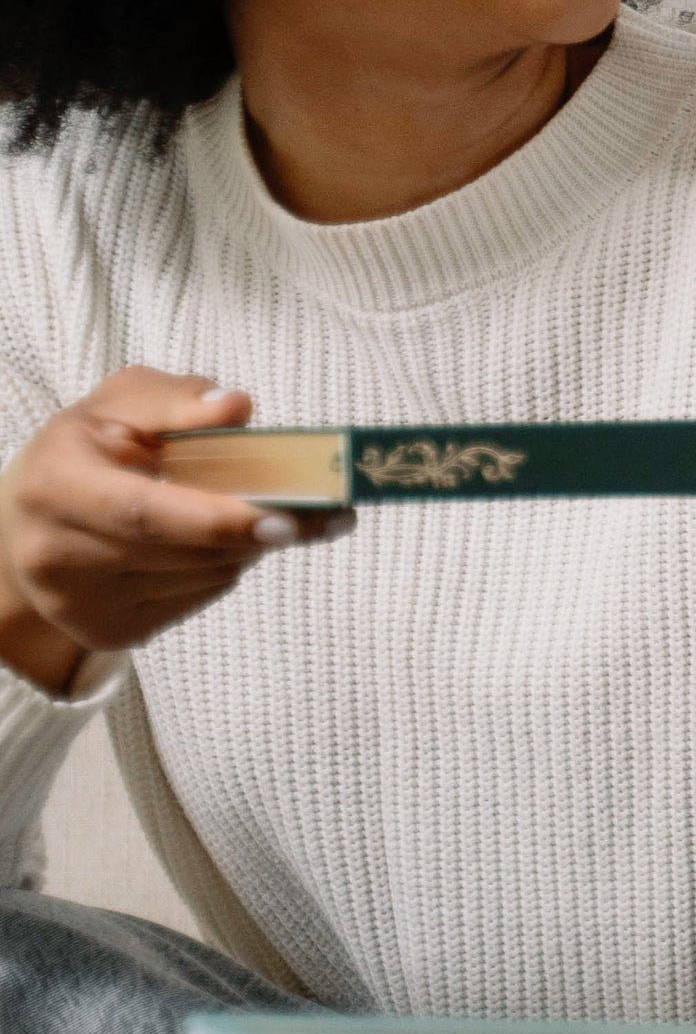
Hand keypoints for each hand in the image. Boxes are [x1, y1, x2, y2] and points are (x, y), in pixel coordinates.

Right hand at [0, 372, 352, 693]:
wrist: (33, 517)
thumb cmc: (91, 448)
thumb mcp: (122, 404)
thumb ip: (177, 399)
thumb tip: (237, 406)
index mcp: (55, 487)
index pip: (145, 514)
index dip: (219, 519)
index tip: (287, 520)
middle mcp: (55, 555)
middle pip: (187, 553)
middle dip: (263, 531)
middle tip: (325, 512)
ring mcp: (78, 604)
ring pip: (204, 577)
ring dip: (248, 546)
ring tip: (261, 513)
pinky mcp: (106, 633)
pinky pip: (197, 599)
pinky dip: (223, 567)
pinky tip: (214, 541)